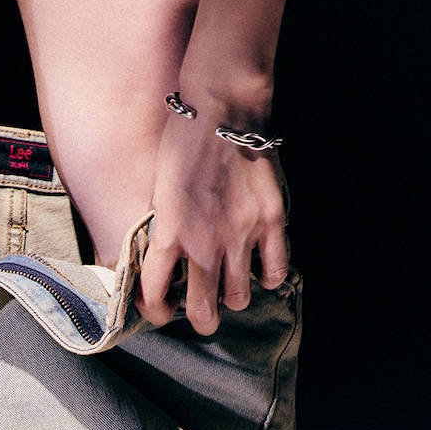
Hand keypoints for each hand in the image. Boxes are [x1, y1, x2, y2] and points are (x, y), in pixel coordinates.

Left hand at [136, 109, 288, 334]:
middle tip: (200, 313)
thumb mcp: (157, 191)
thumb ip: (163, 229)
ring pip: (240, 298)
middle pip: (204, 312)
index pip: (155, 295)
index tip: (160, 309)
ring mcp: (240, 236)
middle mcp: (204, 245)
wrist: (221, 110)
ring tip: (230, 286)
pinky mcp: (269, 222)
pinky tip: (259, 271)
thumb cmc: (182, 144)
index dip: (155, 310)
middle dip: (200, 319)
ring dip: (233, 298)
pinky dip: (267, 277)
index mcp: (169, 235)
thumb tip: (162, 258)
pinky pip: (275, 270)